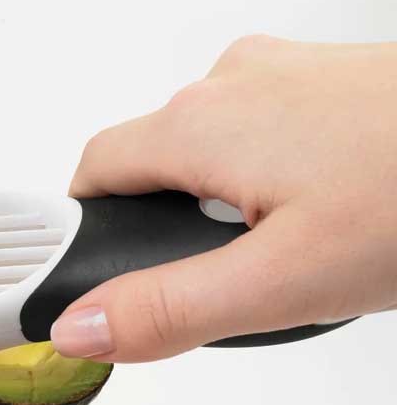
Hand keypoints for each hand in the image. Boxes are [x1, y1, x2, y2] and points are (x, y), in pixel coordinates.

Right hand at [51, 37, 396, 361]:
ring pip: (204, 147)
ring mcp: (281, 76)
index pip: (94, 172)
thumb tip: (80, 328)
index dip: (83, 225)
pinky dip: (256, 176)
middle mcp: (231, 84)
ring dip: (208, 200)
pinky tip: (307, 213)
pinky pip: (255, 133)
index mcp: (200, 126)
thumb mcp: (280, 282)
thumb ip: (169, 309)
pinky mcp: (323, 83)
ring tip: (264, 254)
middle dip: (154, 222)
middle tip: (199, 281)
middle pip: (148, 161)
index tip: (91, 268)